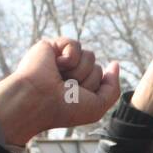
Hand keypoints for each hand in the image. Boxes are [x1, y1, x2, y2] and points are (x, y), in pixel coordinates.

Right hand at [0, 37, 119, 145]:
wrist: (37, 100)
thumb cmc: (64, 108)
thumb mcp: (97, 106)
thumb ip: (113, 88)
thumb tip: (115, 64)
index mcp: (79, 87)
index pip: (101, 78)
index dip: (93, 89)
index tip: (75, 100)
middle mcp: (70, 73)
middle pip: (96, 67)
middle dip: (86, 80)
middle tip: (66, 89)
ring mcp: (61, 60)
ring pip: (89, 56)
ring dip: (78, 71)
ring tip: (60, 78)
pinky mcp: (52, 46)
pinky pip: (75, 44)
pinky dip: (69, 58)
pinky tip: (55, 65)